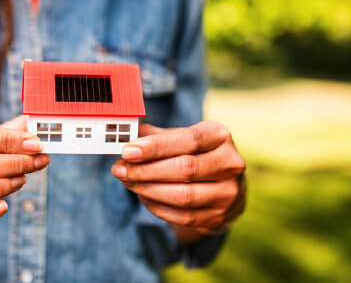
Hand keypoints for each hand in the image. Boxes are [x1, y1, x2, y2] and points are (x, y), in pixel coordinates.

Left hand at [111, 121, 245, 237]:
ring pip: (183, 195)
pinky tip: (143, 195)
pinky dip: (157, 206)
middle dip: (146, 170)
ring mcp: (228, 193)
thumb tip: (125, 133)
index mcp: (219, 136)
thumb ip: (154, 135)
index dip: (156, 146)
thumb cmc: (196, 154)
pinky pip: (183, 216)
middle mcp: (230, 163)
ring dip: (148, 190)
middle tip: (119, 169)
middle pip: (184, 168)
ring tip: (127, 182)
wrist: (224, 187)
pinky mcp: (218, 217)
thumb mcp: (181, 137)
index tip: (128, 151)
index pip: (188, 140)